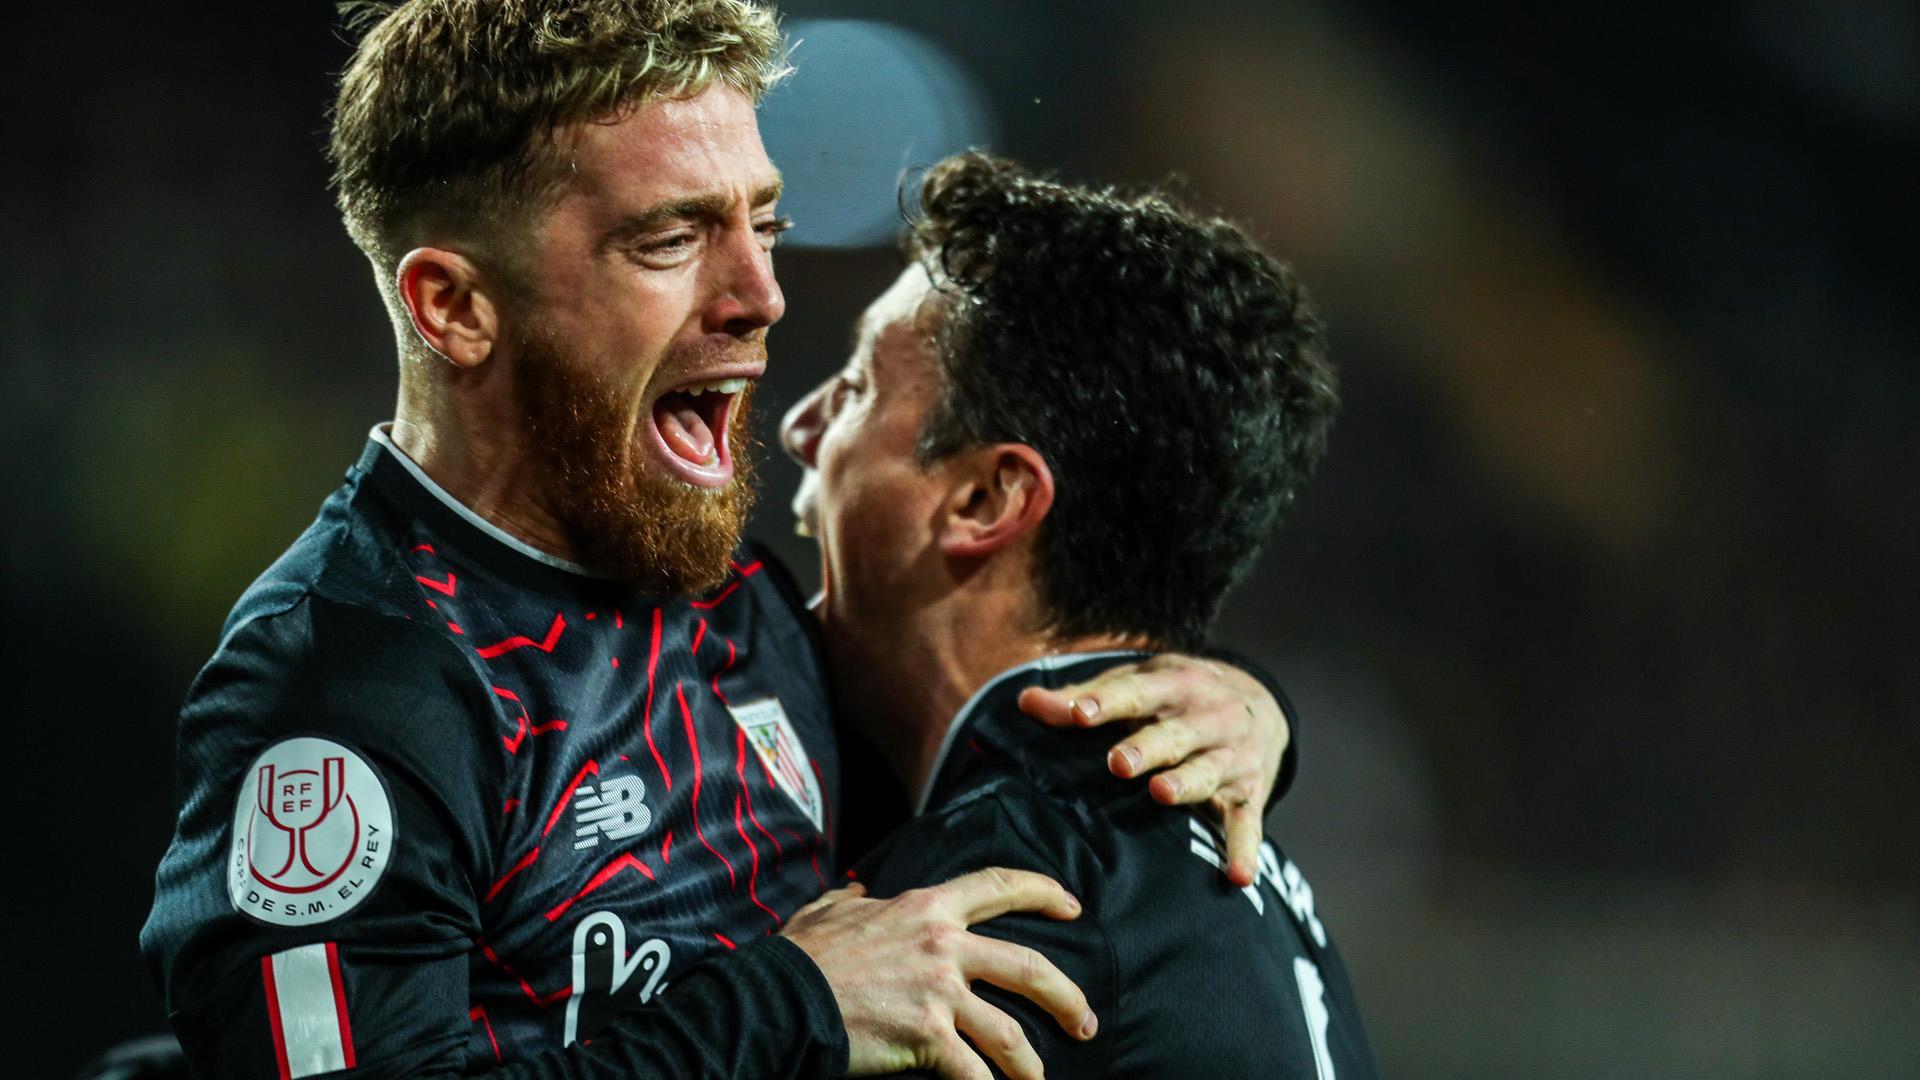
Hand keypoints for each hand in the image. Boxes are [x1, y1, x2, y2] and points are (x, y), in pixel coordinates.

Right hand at [781, 868, 1095, 1078]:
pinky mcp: (928, 1037)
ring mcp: (939, 993)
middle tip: (1084, 1020)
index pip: (997, 886)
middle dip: (1067, 997)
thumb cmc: (802, 956)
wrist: (781, 997)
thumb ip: (852, 899)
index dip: (1042, 892)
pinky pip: (974, 1073)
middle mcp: (943, 945)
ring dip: (1032, 1064)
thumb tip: (859, 891)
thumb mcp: (830, 911)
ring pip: (1010, 1032)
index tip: (1072, 907)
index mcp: (926, 907)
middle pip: (1029, 966)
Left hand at [1017, 653, 1287, 887]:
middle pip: (1175, 734)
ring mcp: (1233, 756)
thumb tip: (1023, 703)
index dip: (1107, 702)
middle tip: (1117, 763)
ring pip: (1208, 771)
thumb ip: (1082, 697)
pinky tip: (1236, 877)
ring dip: (1187, 783)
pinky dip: (1243, 849)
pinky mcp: (1249, 792)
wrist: (1261, 701)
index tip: (1079, 714)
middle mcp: (1210, 717)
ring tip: (1162, 794)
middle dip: (1148, 747)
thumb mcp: (1137, 682)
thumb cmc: (1175, 696)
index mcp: (1176, 684)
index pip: (1136, 692)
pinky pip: (1246, 823)